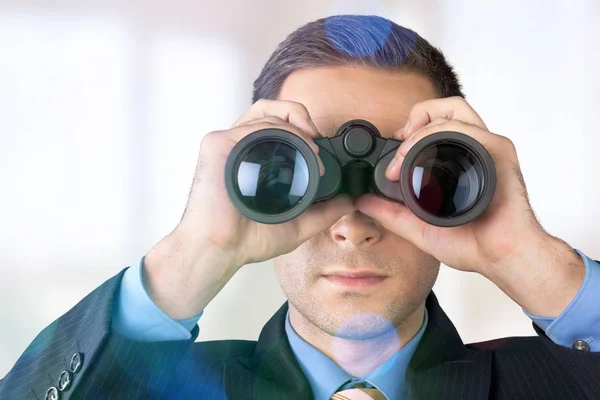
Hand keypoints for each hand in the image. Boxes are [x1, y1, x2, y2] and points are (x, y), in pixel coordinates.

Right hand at [144, 100, 355, 318]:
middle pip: (270, 111)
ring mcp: (228, 144)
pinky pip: (253, 124)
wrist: (221, 250)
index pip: (276, 127)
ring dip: (295, 124)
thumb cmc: (247, 239)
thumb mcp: (297, 224)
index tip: (321, 150)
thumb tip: (350, 202)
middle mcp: (240, 148)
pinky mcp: (218, 144)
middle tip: (318, 139)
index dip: (302, 128)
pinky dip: (280, 129)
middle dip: (300, 116)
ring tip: (313, 146)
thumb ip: (324, 212)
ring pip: (265, 112)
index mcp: (253, 159)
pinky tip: (299, 145)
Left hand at [355, 96, 549, 274]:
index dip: (410, 129)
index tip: (393, 155)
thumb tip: (363, 201)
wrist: (500, 257)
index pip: (435, 125)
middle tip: (399, 145)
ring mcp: (487, 148)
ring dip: (422, 124)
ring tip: (404, 151)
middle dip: (415, 118)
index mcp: (458, 161)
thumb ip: (390, 213)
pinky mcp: (499, 151)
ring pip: (454, 110)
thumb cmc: (472, 243)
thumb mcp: (418, 226)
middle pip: (446, 109)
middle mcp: (473, 150)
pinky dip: (438, 132)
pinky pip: (467, 128)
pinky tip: (419, 153)